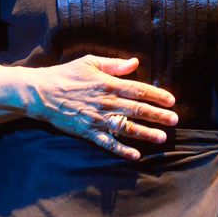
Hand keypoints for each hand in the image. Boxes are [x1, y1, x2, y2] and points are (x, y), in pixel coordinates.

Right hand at [27, 55, 177, 160]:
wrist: (42, 93)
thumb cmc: (67, 74)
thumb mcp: (90, 62)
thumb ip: (114, 64)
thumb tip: (135, 63)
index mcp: (108, 83)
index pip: (138, 89)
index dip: (157, 95)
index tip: (171, 100)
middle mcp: (106, 102)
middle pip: (137, 109)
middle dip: (157, 115)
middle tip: (174, 120)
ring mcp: (98, 119)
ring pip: (126, 127)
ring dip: (145, 133)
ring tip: (161, 138)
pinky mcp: (88, 132)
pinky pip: (108, 143)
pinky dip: (122, 150)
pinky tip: (135, 155)